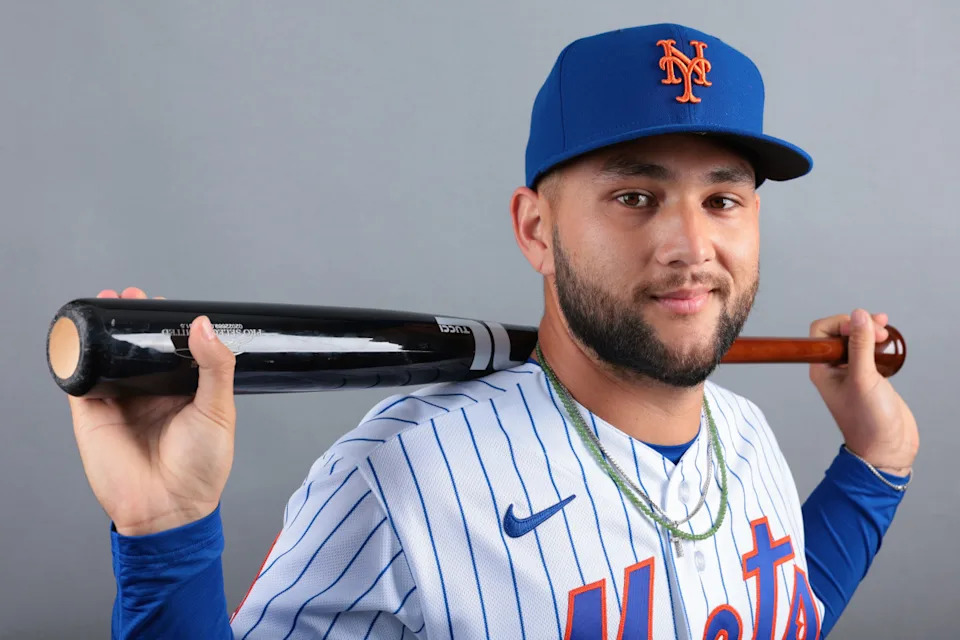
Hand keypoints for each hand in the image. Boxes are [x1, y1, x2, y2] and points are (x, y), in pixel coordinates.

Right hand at [67, 287, 237, 534]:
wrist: (170, 507)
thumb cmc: (202, 466)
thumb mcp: (218, 409)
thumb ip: (215, 367)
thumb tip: (202, 325)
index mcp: (182, 389)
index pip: (171, 348)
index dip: (165, 324)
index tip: (163, 300)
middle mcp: (149, 392)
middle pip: (136, 347)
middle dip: (130, 319)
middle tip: (129, 294)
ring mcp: (120, 401)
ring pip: (106, 357)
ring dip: (101, 331)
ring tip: (103, 303)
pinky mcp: (92, 414)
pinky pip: (78, 380)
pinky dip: (74, 357)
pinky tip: (77, 336)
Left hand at [809, 309, 917, 475]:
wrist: (887, 449)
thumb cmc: (868, 421)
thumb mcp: (864, 379)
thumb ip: (860, 346)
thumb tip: (858, 316)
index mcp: (822, 369)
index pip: (820, 332)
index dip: (840, 323)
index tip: (860, 327)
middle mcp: (834, 369)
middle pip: (840, 333)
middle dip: (859, 325)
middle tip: (880, 331)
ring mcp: (852, 373)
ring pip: (857, 341)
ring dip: (871, 332)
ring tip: (887, 334)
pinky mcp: (871, 377)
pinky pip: (871, 352)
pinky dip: (880, 344)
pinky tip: (890, 346)